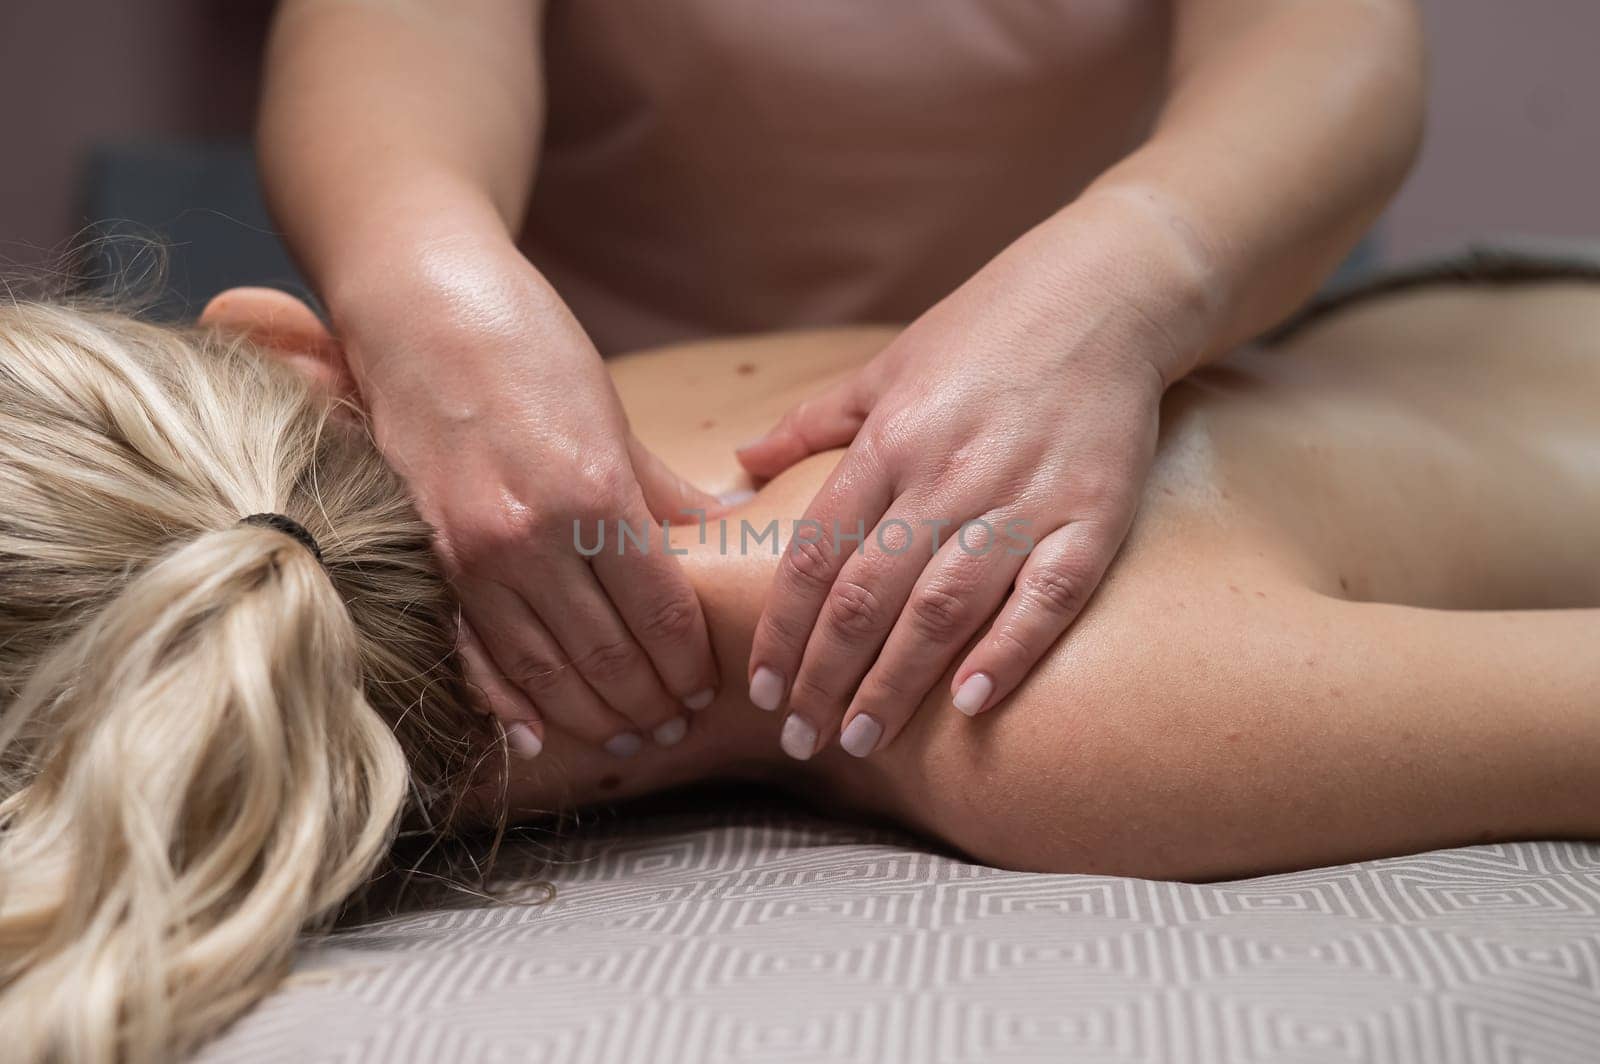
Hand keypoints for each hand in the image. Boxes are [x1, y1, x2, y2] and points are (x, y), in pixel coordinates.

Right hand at [335, 240, 722, 758]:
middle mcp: (530, 536)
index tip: (709, 687)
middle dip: (652, 701)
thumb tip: (724, 533)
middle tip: (678, 724)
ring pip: (544, 671)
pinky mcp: (428, 558)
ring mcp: (470, 554)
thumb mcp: (612, 415)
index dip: (691, 664)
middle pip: (608, 657)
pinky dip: (508, 704)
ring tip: (630, 734)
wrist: (416, 305)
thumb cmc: (527, 345)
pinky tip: (539, 737)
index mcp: (594, 494)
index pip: (661, 614)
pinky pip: (473, 653)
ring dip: (594, 714)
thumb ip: (662, 492)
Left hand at [737, 224, 1191, 759]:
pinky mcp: (1093, 516)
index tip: (760, 688)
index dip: (782, 630)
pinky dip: (1009, 651)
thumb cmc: (985, 331)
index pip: (817, 556)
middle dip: (825, 677)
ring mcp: (1022, 498)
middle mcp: (947, 474)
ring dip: (896, 683)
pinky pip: (1046, 597)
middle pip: (868, 596)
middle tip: (800, 737)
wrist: (1105, 294)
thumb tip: (740, 465)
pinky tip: (971, 703)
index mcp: (889, 442)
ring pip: (943, 608)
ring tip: (860, 739)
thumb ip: (812, 423)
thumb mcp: (886, 368)